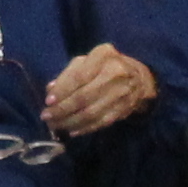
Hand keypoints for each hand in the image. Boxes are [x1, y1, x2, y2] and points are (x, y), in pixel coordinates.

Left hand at [40, 48, 155, 137]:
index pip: (79, 76)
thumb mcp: (87, 61)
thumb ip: (67, 74)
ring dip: (70, 122)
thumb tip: (50, 90)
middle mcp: (116, 72)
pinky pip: (101, 122)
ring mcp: (122, 92)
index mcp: (103, 55)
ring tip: (56, 125)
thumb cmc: (105, 66)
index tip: (48, 101)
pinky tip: (71, 130)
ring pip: (92, 112)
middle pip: (84, 96)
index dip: (62, 90)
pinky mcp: (125, 109)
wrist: (140, 78)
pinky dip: (84, 128)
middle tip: (47, 117)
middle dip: (62, 109)